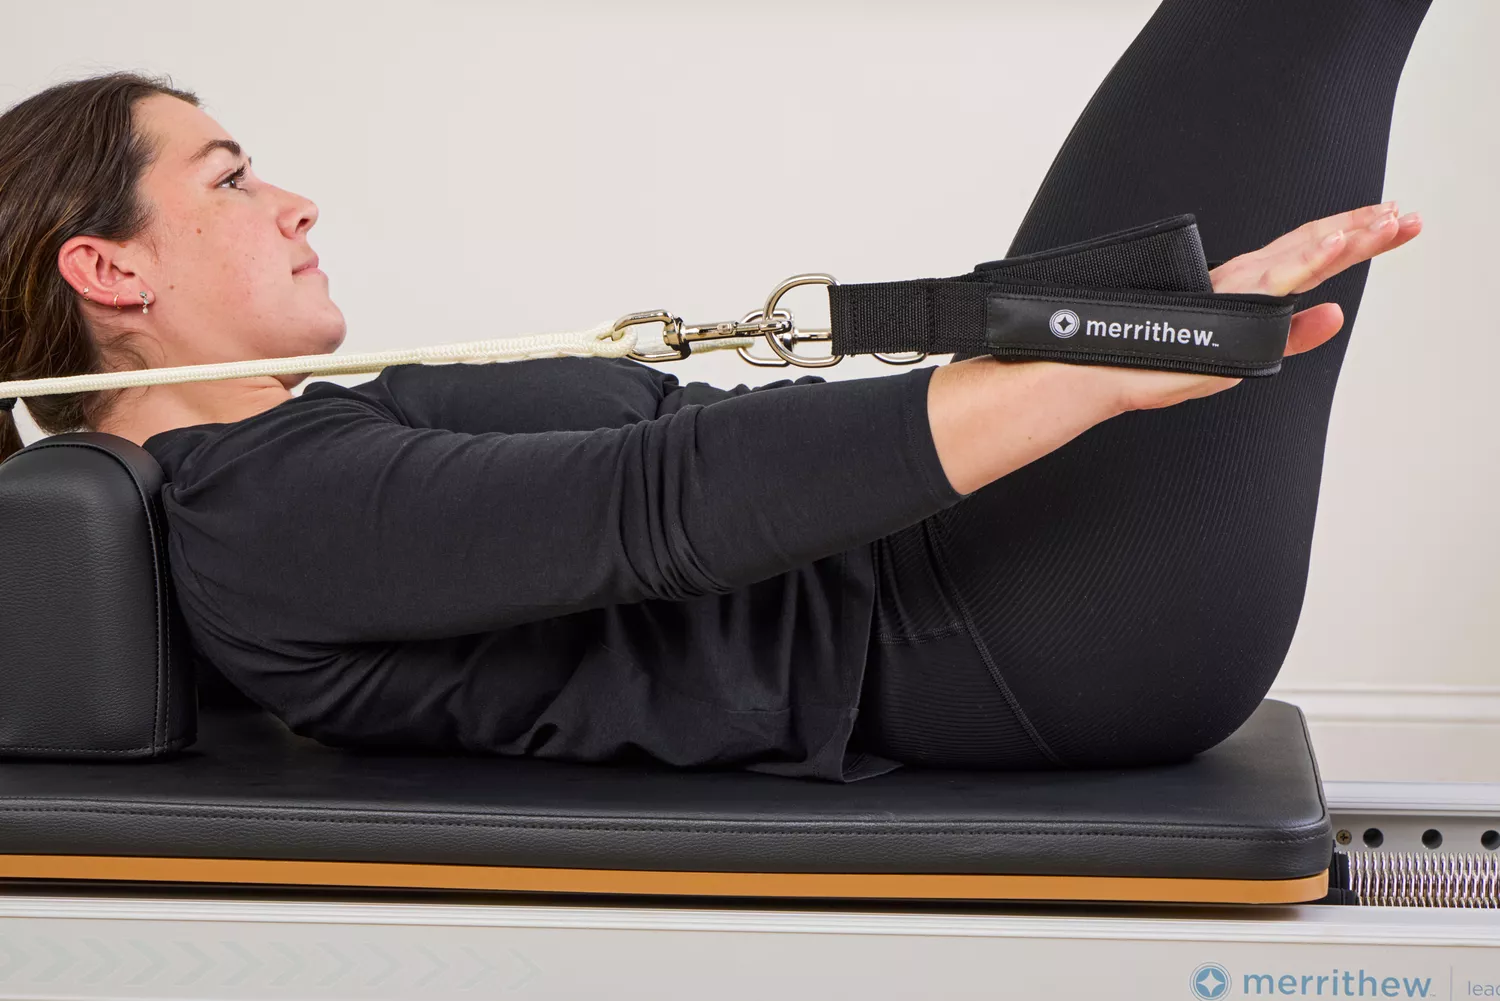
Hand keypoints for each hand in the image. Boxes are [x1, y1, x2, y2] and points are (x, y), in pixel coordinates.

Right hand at [1110, 200, 1421, 410]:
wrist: (1105, 368)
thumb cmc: (1155, 363)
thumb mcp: (1243, 352)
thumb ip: (1290, 334)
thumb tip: (1336, 315)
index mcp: (1246, 287)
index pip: (1308, 256)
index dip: (1352, 238)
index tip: (1391, 223)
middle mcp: (1243, 278)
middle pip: (1314, 246)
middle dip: (1364, 231)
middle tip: (1408, 216)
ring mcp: (1235, 287)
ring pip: (1303, 255)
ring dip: (1349, 236)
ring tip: (1390, 221)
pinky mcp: (1226, 304)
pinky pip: (1276, 279)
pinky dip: (1309, 259)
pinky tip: (1339, 244)